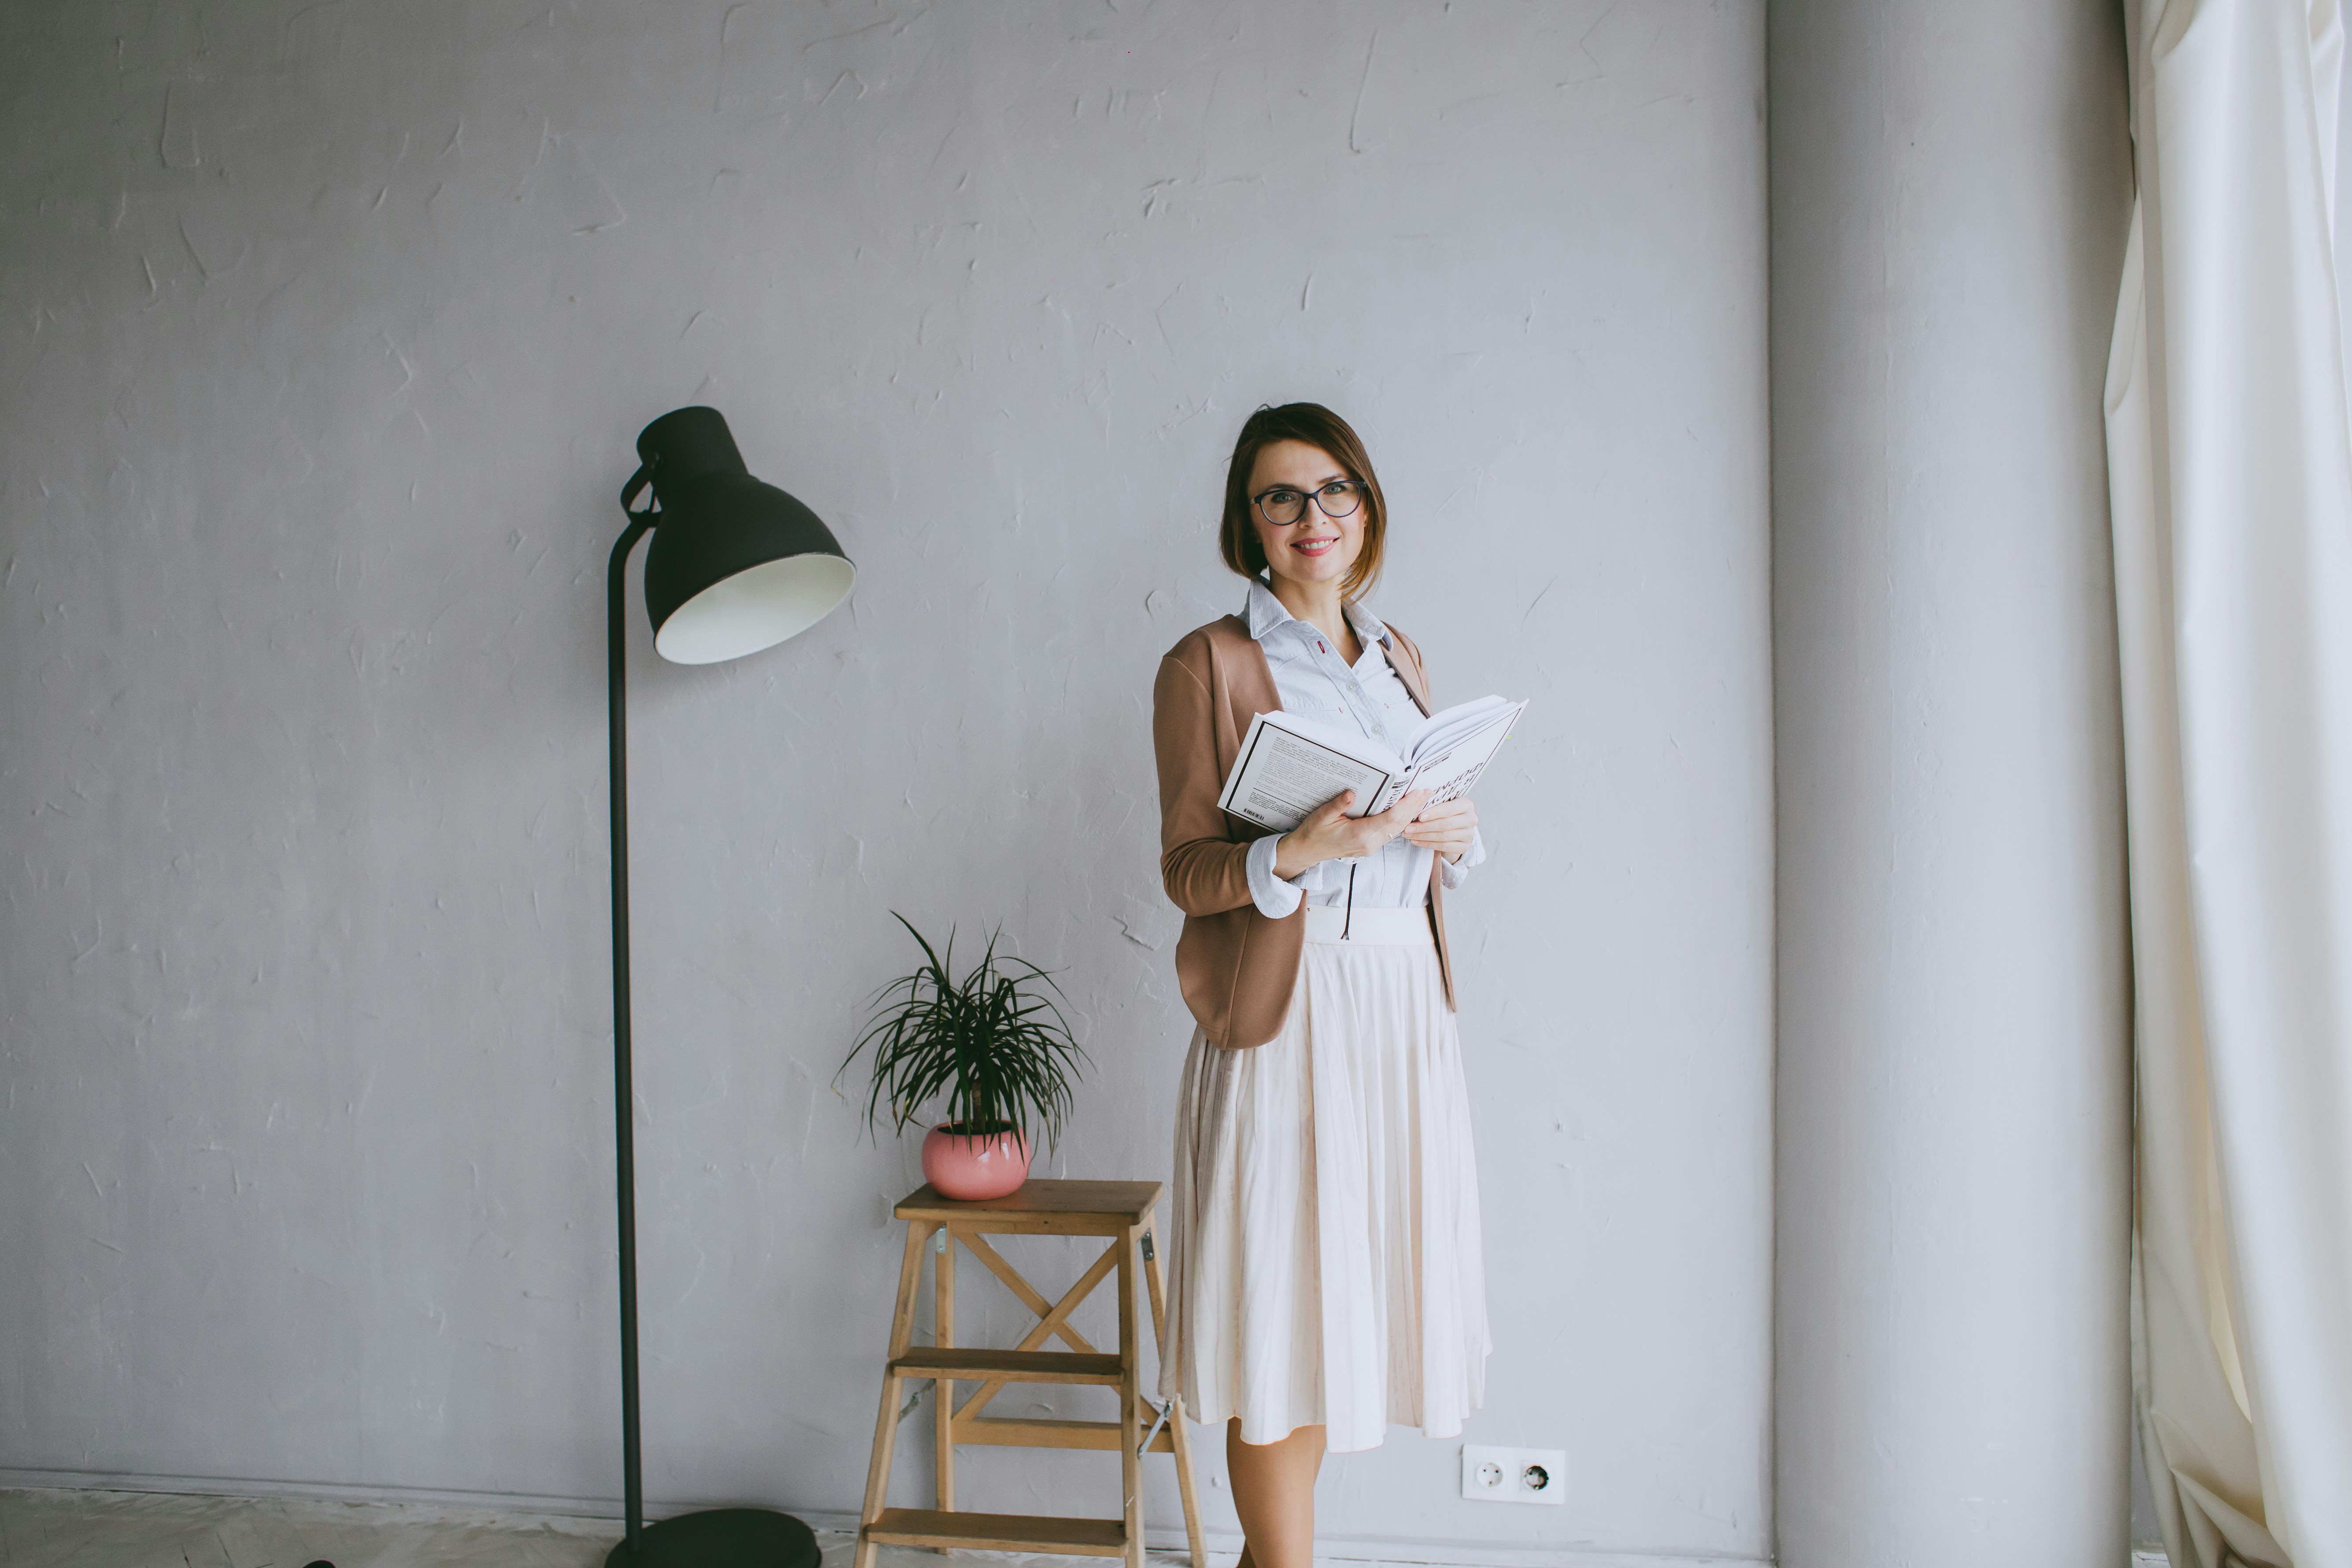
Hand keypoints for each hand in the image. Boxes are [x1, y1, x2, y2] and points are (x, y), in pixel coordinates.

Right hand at [1272, 788, 1432, 878]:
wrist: (1307, 851)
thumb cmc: (1314, 833)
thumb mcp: (1321, 816)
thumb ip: (1338, 805)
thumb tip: (1351, 792)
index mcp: (1360, 835)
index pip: (1391, 818)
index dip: (1407, 805)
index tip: (1418, 792)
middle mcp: (1369, 843)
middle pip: (1400, 824)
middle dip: (1415, 807)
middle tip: (1428, 790)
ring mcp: (1371, 846)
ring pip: (1398, 829)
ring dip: (1410, 814)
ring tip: (1421, 798)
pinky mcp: (1371, 845)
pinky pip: (1391, 832)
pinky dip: (1401, 820)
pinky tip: (1406, 810)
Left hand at [1401, 796, 1477, 861]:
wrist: (1457, 825)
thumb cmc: (1446, 810)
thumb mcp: (1443, 802)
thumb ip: (1434, 802)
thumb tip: (1415, 798)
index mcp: (1466, 804)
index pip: (1449, 809)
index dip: (1434, 813)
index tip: (1419, 816)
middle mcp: (1471, 819)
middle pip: (1445, 824)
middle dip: (1424, 827)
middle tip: (1408, 828)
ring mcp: (1469, 834)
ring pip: (1443, 837)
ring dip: (1423, 836)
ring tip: (1409, 834)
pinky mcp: (1465, 846)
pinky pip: (1444, 847)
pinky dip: (1428, 844)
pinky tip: (1416, 841)